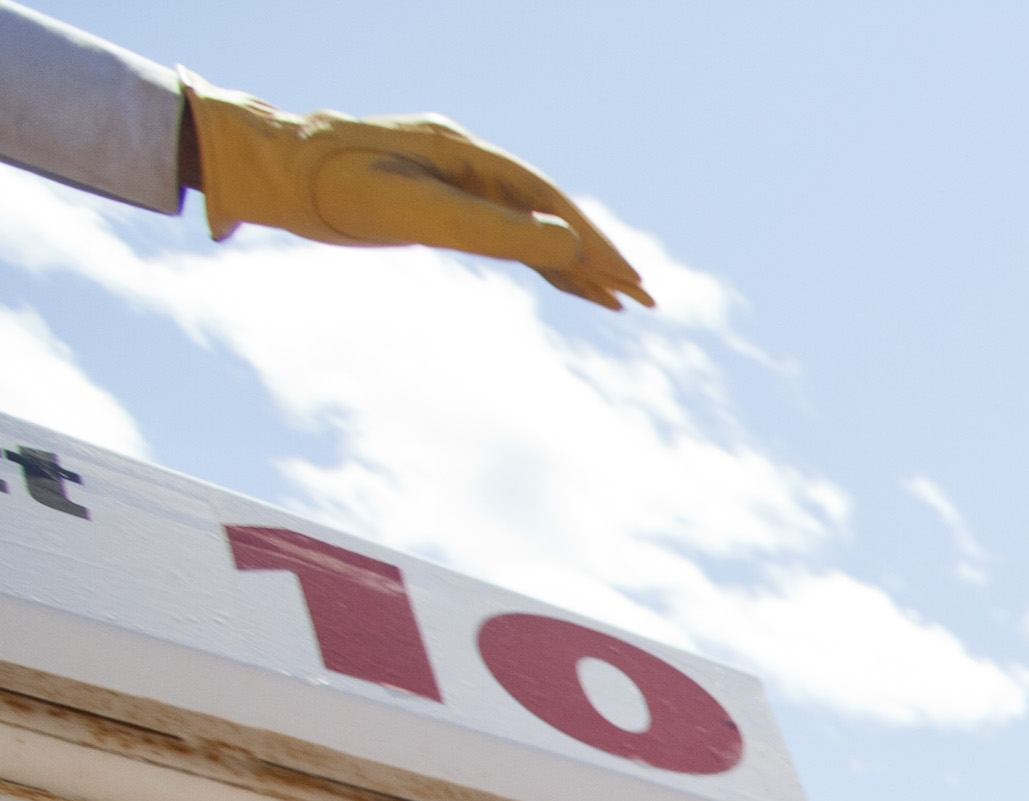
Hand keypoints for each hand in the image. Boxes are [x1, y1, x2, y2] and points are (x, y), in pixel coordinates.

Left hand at [187, 93, 652, 308]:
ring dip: (573, 265)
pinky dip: (535, 263)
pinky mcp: (434, 204)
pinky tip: (563, 284)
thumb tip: (569, 243)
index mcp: (462, 152)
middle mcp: (464, 162)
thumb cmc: (325, 184)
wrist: (263, 169)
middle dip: (597, 256)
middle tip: (646, 298)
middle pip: (547, 212)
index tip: (628, 279)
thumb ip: (490, 229)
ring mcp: (450, 183)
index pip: (545, 199)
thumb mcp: (411, 209)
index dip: (590, 241)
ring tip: (620, 302)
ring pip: (527, 227)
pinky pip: (498, 236)